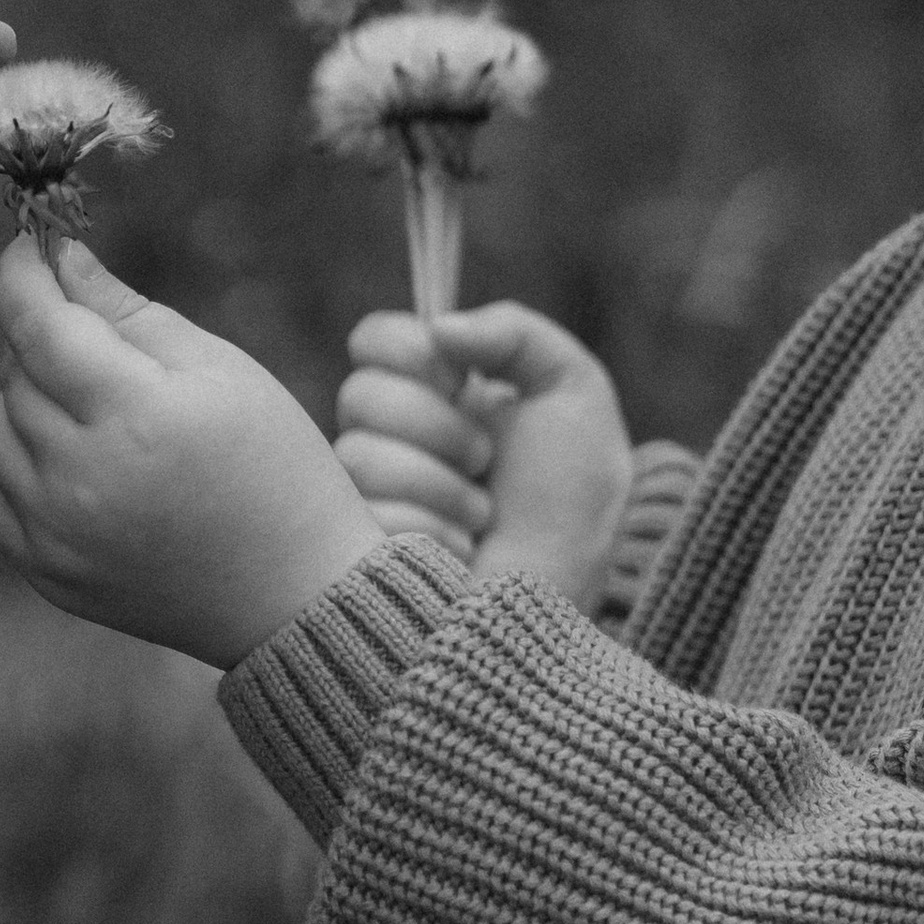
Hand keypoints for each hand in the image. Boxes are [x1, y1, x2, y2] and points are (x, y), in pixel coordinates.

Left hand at [0, 237, 380, 663]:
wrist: (294, 595)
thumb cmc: (274, 464)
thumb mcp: (220, 369)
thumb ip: (129, 311)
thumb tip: (61, 258)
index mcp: (133, 414)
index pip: (37, 324)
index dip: (21, 276)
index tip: (27, 250)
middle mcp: (80, 478)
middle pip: (16, 374)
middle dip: (45, 341)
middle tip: (103, 347)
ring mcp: (56, 534)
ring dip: (29, 402)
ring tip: (98, 412)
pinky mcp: (46, 573)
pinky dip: (18, 463)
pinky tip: (76, 463)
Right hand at [340, 305, 632, 610]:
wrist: (566, 597)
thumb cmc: (573, 506)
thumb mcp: (573, 393)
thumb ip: (514, 332)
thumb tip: (440, 325)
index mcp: (435, 395)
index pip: (374, 340)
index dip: (408, 349)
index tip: (458, 378)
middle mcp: (391, 441)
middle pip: (360, 393)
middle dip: (437, 425)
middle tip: (485, 460)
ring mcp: (365, 499)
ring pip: (358, 454)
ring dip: (441, 486)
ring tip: (482, 518)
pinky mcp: (350, 555)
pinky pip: (366, 515)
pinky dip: (432, 533)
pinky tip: (461, 554)